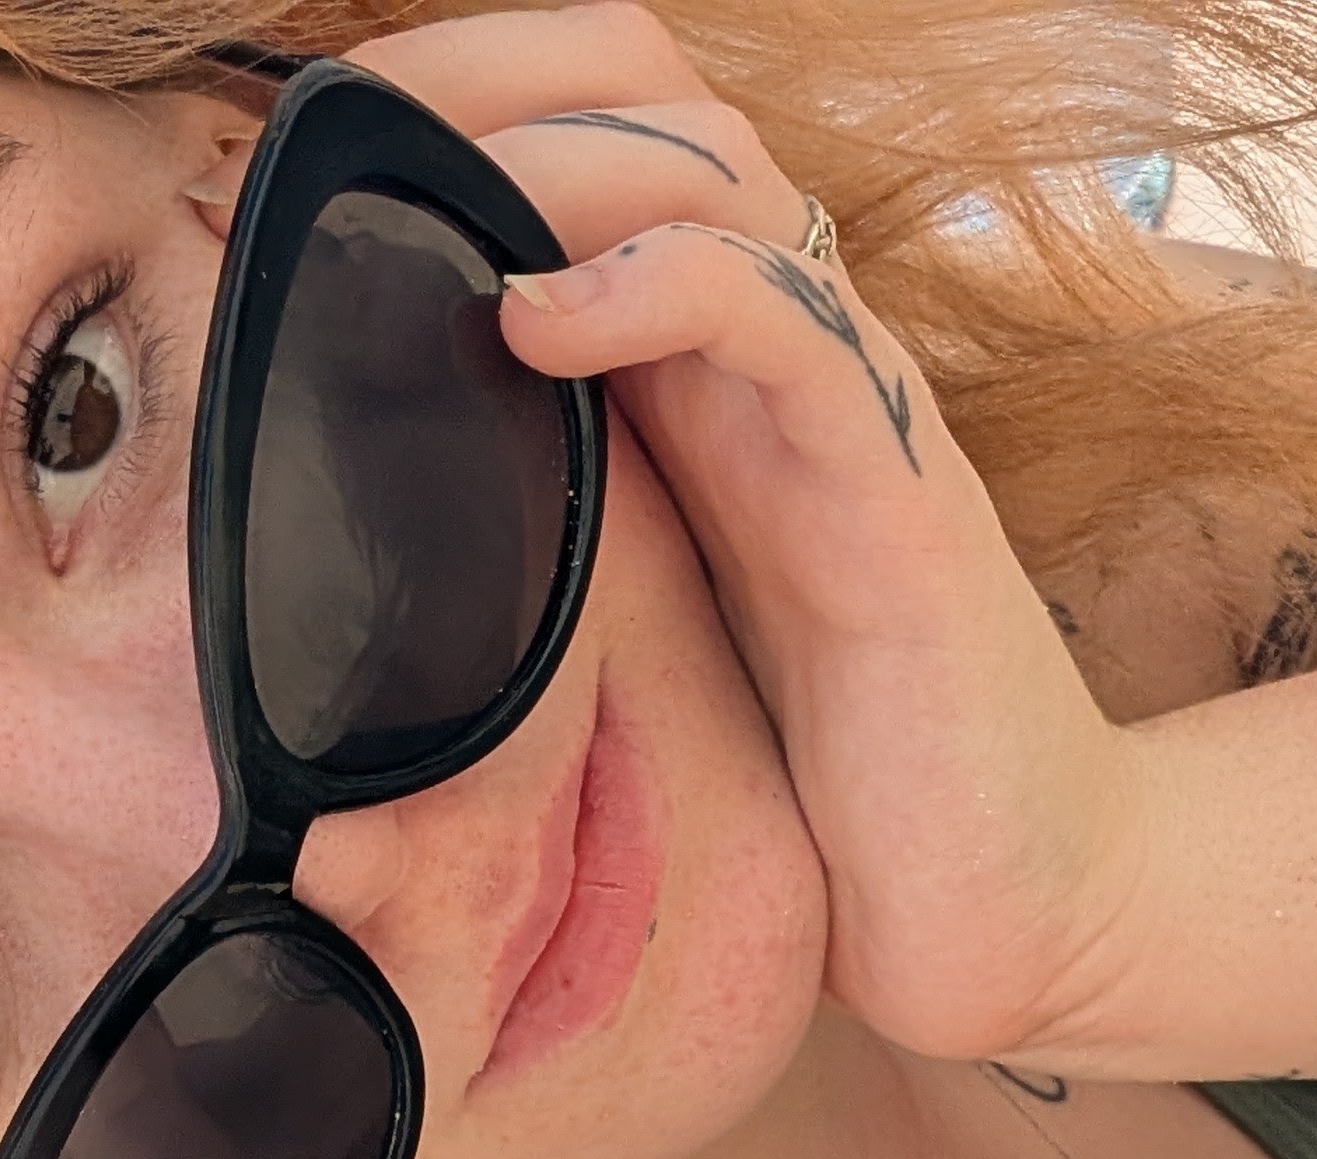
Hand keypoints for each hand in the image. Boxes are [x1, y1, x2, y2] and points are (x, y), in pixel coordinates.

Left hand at [344, 4, 1159, 1068]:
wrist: (1006, 908)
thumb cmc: (815, 794)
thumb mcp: (625, 644)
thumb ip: (526, 554)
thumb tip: (334, 540)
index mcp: (703, 385)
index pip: (594, 153)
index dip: (463, 114)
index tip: (310, 165)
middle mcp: (781, 366)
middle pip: (651, 114)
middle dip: (489, 92)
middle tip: (345, 141)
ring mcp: (850, 415)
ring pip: (717, 183)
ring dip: (556, 162)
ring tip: (421, 203)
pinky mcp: (905, 499)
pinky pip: (792, 326)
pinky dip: (664, 285)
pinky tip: (534, 320)